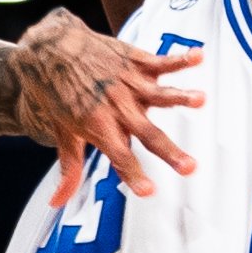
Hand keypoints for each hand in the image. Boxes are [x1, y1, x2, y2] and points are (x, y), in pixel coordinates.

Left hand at [8, 10, 203, 207]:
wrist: (51, 50)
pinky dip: (180, 59)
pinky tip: (198, 56)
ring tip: (200, 99)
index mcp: (99, 126)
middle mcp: (117, 107)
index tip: (149, 191)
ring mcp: (128, 84)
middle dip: (169, 152)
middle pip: (148, 133)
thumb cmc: (57, 93)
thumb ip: (69, 169)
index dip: (133, 175)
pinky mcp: (135, 62)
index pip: (119, 157)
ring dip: (180, 97)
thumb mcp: (62, 133)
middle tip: (189, 167)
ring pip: (159, 94)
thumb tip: (58, 202)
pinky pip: (161, 61)